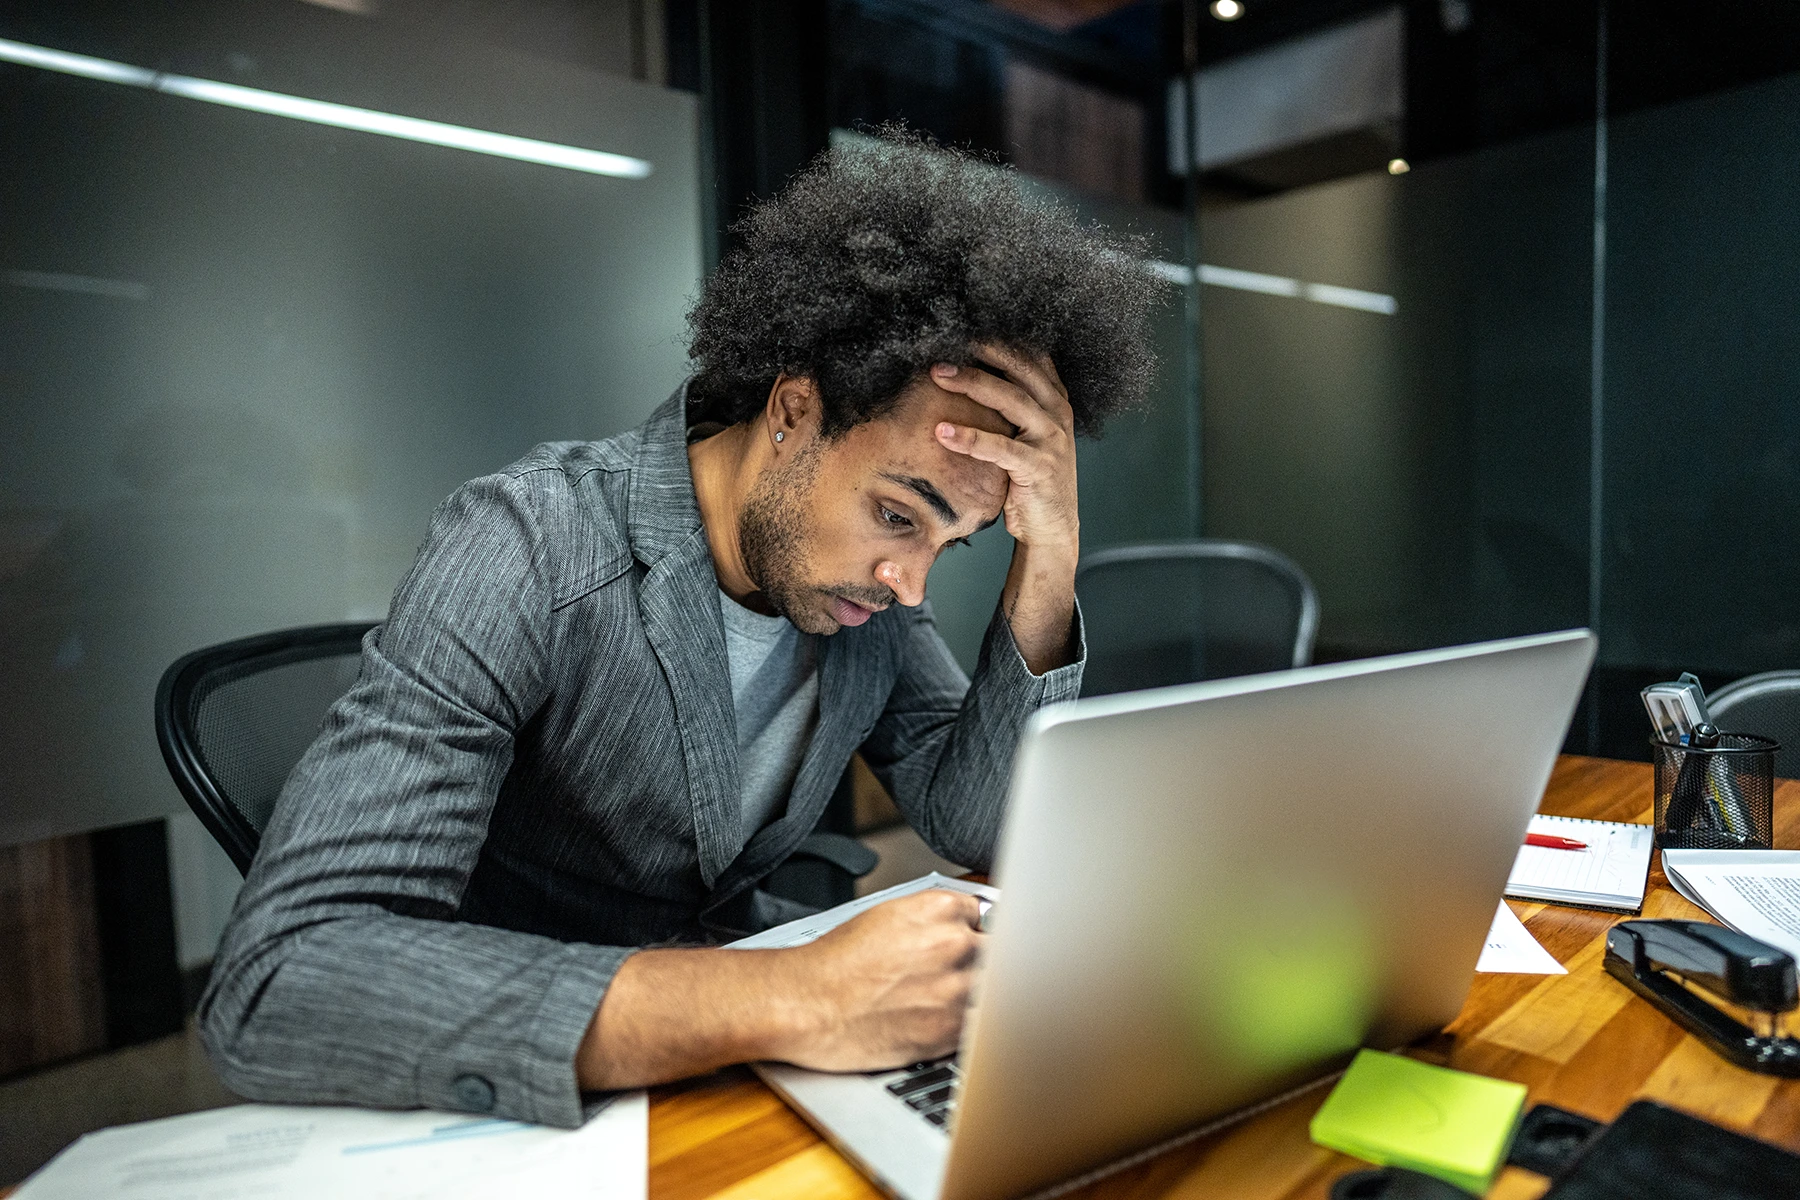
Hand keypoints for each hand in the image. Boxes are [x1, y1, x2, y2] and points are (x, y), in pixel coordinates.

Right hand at [576, 890, 983, 1088]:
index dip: (971, 929)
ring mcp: (956, 989)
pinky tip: (935, 1021)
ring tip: (940, 1001)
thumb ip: (931, 918)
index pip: (982, 913)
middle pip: (997, 950)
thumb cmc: (832, 963)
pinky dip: (965, 1026)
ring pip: (993, 990)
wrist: (804, 1005)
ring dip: (976, 995)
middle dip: (980, 962)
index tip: (967, 940)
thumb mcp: (885, 916)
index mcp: (938, 908)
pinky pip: (980, 1027)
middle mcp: (954, 944)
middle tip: (950, 974)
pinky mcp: (949, 1032)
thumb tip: (961, 923)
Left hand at [930, 346, 1080, 673]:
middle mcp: (1058, 414)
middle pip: (1020, 369)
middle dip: (982, 351)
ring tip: (936, 374)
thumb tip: (969, 373)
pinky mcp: (1039, 468)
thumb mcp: (1026, 434)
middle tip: (944, 340)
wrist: (1053, 528)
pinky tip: (942, 432)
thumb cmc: (1030, 478)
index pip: (1031, 356)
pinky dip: (970, 438)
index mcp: (1055, 400)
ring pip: (1012, 400)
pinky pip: (1001, 448)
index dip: (1001, 338)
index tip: (965, 324)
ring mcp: (1051, 440)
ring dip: (972, 383)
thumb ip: (1011, 405)